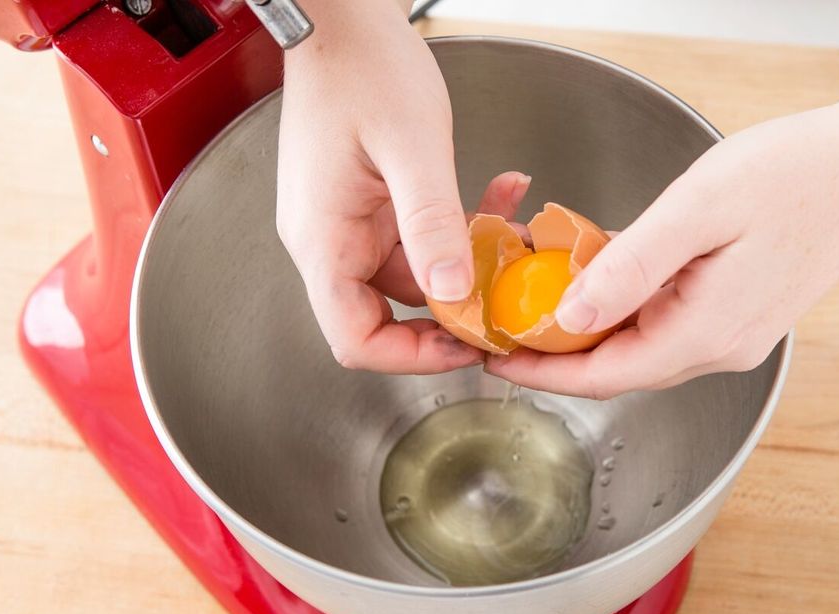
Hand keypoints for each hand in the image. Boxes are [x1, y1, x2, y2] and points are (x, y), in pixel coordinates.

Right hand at [276, 0, 529, 372]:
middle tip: (503, 309)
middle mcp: (329, 240)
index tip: (466, 344)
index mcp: (323, 238)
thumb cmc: (359, 65)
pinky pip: (419, 239)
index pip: (354, 338)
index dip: (410, 356)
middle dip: (451, 316)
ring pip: (414, 278)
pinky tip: (499, 200)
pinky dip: (459, 231)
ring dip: (466, 268)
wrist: (342, 20)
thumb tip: (454, 292)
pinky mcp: (371, 205)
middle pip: (386, 315)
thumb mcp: (410, 146)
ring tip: (514, 245)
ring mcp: (349, 223)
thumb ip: (431, 223)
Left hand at [486, 98, 838, 397]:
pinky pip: (667, 322)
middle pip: (619, 366)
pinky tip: (603, 276)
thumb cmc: (796, 175)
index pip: (604, 374)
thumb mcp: (700, 210)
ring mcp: (734, 332)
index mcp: (707, 332)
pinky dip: (627, 307)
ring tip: (541, 296)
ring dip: (590, 327)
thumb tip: (572, 313)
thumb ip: (631, 266)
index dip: (543, 371)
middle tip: (507, 322)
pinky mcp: (740, 312)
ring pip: (641, 344)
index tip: (497, 357)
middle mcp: (721, 346)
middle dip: (557, 350)